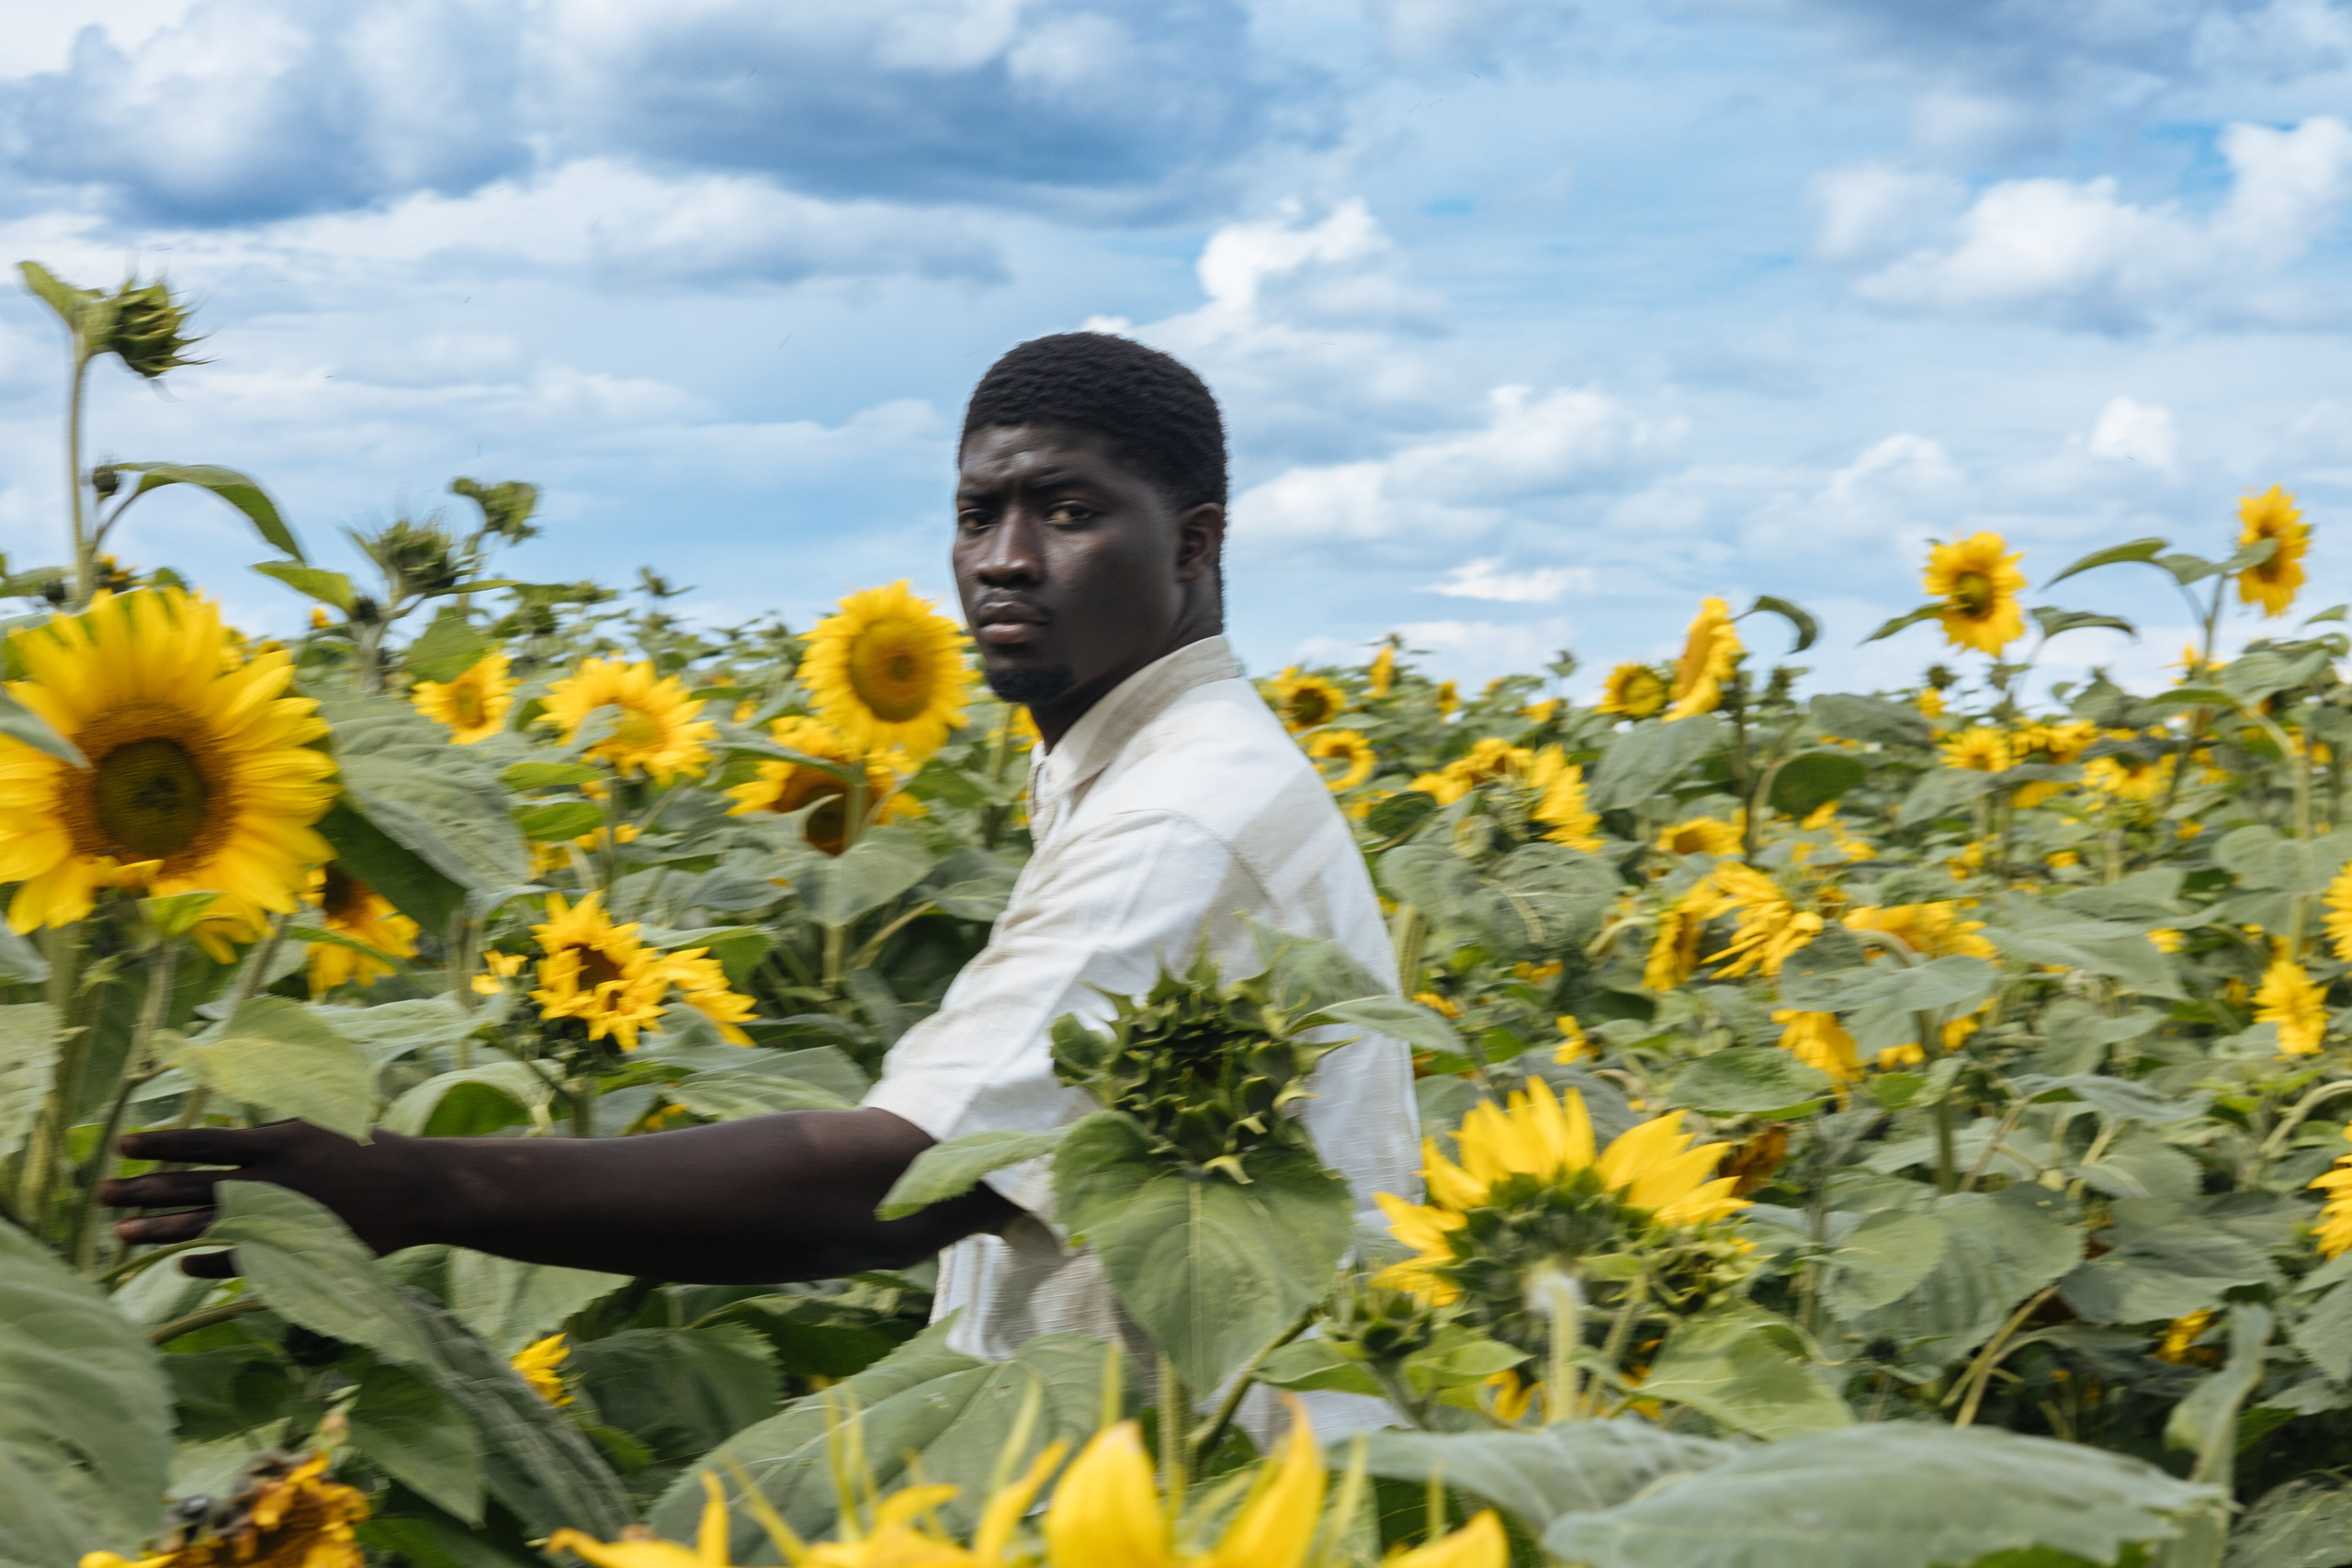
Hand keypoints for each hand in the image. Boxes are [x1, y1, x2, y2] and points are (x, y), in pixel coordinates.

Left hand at [102, 1122, 441, 1277]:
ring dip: (158, 1230)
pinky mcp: (294, 1247)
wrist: (421, 1189)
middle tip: (99, 1196)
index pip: (201, 1143)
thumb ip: (271, 1133)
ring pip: (205, 1224)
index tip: (119, 1147)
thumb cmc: (372, 1149)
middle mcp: (271, 1179)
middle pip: (192, 1186)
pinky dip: (208, 1262)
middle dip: (141, 1191)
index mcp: (278, 1142)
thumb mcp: (320, 1125)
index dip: (158, 1146)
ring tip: (119, 1234)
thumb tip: (222, 1136)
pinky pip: (240, 1259)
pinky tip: (179, 1265)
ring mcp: (280, 1217)